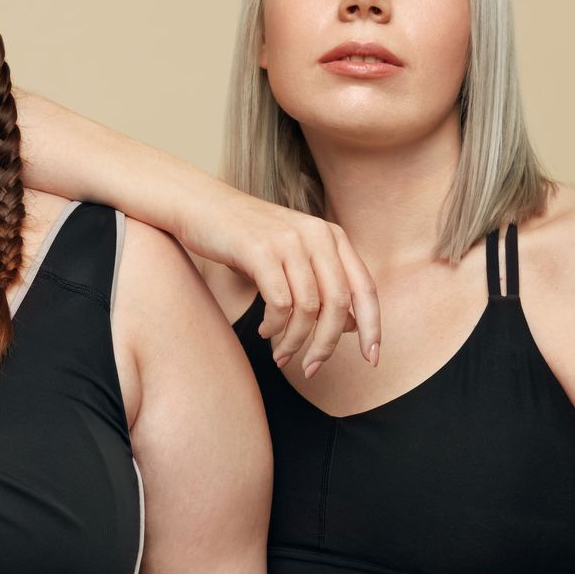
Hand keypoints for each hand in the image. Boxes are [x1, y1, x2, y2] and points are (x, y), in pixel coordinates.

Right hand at [176, 182, 379, 377]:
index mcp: (332, 237)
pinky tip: (265, 332)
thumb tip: (351, 326)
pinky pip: (280, 304)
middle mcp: (318, 235)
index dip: (373, 327)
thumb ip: (323, 285)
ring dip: (295, 341)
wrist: (201, 205)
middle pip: (339, 304)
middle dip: (326, 345)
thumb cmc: (247, 238)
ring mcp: (290, 241)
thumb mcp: (292, 256)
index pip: (365, 288)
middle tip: (311, 368)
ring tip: (281, 355)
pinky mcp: (261, 250)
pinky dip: (274, 327)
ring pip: (308, 309)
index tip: (372, 359)